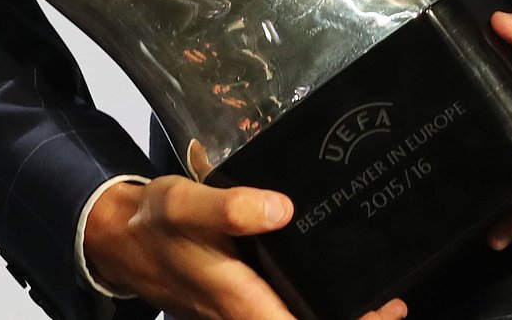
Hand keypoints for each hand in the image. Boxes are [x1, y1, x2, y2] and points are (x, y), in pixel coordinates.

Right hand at [84, 175, 407, 319]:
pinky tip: (328, 286)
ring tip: (376, 300)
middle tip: (391, 305)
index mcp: (237, 298)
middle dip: (348, 319)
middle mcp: (241, 315)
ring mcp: (238, 313)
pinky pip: (278, 312)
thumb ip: (231, 206)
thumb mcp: (186, 204)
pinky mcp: (235, 303)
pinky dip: (309, 305)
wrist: (120, 240)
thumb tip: (281, 209)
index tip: (383, 310)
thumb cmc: (157, 222)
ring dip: (331, 316)